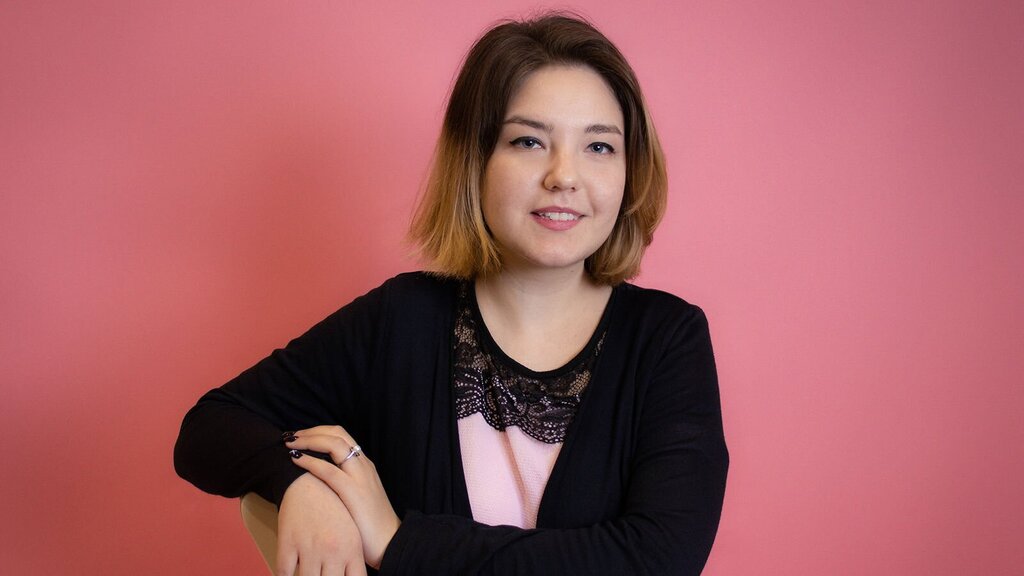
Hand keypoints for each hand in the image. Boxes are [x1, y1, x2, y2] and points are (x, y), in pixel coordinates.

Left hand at [287, 425, 400, 569]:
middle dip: (311, 431)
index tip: (300, 436)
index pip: (341, 435)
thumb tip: (318, 478)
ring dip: (308, 440)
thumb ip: (344, 483)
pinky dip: (310, 461)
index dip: (318, 430)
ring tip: (290, 443)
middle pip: (337, 433)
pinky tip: (296, 459)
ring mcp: (359, 476)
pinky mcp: (353, 491)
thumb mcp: (358, 495)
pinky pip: (328, 470)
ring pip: (334, 444)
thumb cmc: (369, 523)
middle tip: (291, 436)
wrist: (389, 542)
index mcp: (363, 464)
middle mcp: (363, 464)